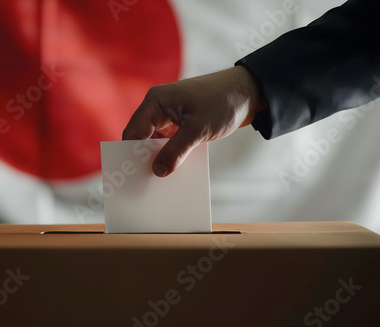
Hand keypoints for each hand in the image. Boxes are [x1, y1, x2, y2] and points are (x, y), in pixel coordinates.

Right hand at [122, 65, 266, 176]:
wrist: (249, 92)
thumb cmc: (223, 102)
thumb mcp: (198, 129)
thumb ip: (176, 151)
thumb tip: (158, 171)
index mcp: (156, 101)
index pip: (133, 131)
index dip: (130, 153)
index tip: (132, 175)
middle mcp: (159, 107)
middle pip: (142, 138)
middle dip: (144, 158)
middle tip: (145, 182)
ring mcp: (170, 116)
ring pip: (156, 142)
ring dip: (159, 158)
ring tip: (160, 179)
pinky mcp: (181, 123)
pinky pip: (170, 142)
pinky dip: (172, 154)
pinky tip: (175, 169)